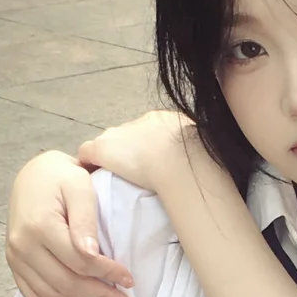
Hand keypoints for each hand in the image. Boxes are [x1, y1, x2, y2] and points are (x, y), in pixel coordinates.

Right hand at [7, 150, 134, 296]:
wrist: (32, 175)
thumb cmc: (59, 176)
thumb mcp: (78, 186)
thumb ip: (85, 219)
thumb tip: (92, 254)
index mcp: (40, 226)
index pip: (80, 262)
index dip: (107, 274)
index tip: (129, 279)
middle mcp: (22, 246)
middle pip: (66, 284)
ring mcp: (15, 258)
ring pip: (51, 296)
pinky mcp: (15, 265)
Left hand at [77, 109, 201, 195]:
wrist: (178, 162)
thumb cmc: (198, 163)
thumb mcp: (206, 153)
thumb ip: (199, 155)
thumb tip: (208, 170)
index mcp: (167, 120)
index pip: (152, 131)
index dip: (150, 147)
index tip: (154, 163)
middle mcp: (141, 121)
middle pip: (130, 134)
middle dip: (131, 149)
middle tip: (137, 171)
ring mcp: (120, 134)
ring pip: (110, 143)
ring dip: (113, 157)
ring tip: (118, 176)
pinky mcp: (103, 149)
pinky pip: (87, 154)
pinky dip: (88, 164)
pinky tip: (91, 176)